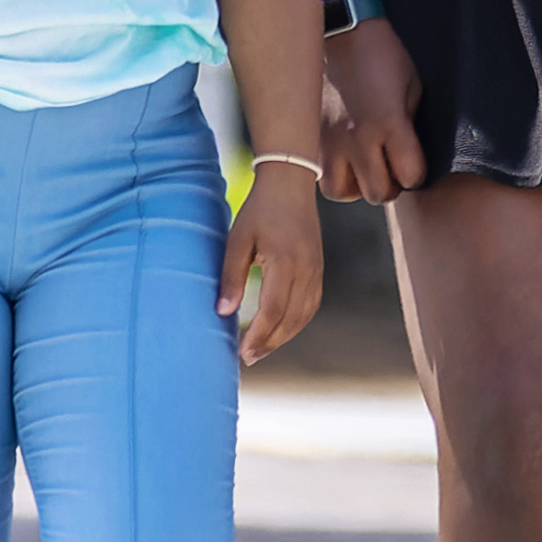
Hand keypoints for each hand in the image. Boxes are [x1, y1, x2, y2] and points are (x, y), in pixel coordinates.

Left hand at [219, 163, 322, 366]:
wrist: (289, 183)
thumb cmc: (259, 210)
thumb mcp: (237, 240)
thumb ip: (231, 276)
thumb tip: (223, 312)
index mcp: (286, 262)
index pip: (274, 310)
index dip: (259, 335)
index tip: (242, 352)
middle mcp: (307, 269)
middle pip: (291, 319)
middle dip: (270, 342)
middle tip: (249, 358)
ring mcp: (316, 269)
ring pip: (304, 315)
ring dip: (284, 336)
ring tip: (262, 348)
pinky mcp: (318, 268)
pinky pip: (311, 304)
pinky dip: (296, 322)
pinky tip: (281, 328)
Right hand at [315, 25, 421, 204]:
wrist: (338, 30)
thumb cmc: (381, 54)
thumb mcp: (411, 84)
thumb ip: (410, 123)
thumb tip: (409, 152)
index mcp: (389, 124)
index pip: (410, 177)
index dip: (417, 173)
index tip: (414, 163)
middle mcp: (358, 139)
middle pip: (378, 193)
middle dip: (390, 184)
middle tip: (390, 167)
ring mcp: (329, 142)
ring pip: (343, 192)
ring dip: (357, 184)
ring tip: (363, 165)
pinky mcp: (310, 138)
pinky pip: (320, 175)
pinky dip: (334, 172)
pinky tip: (342, 156)